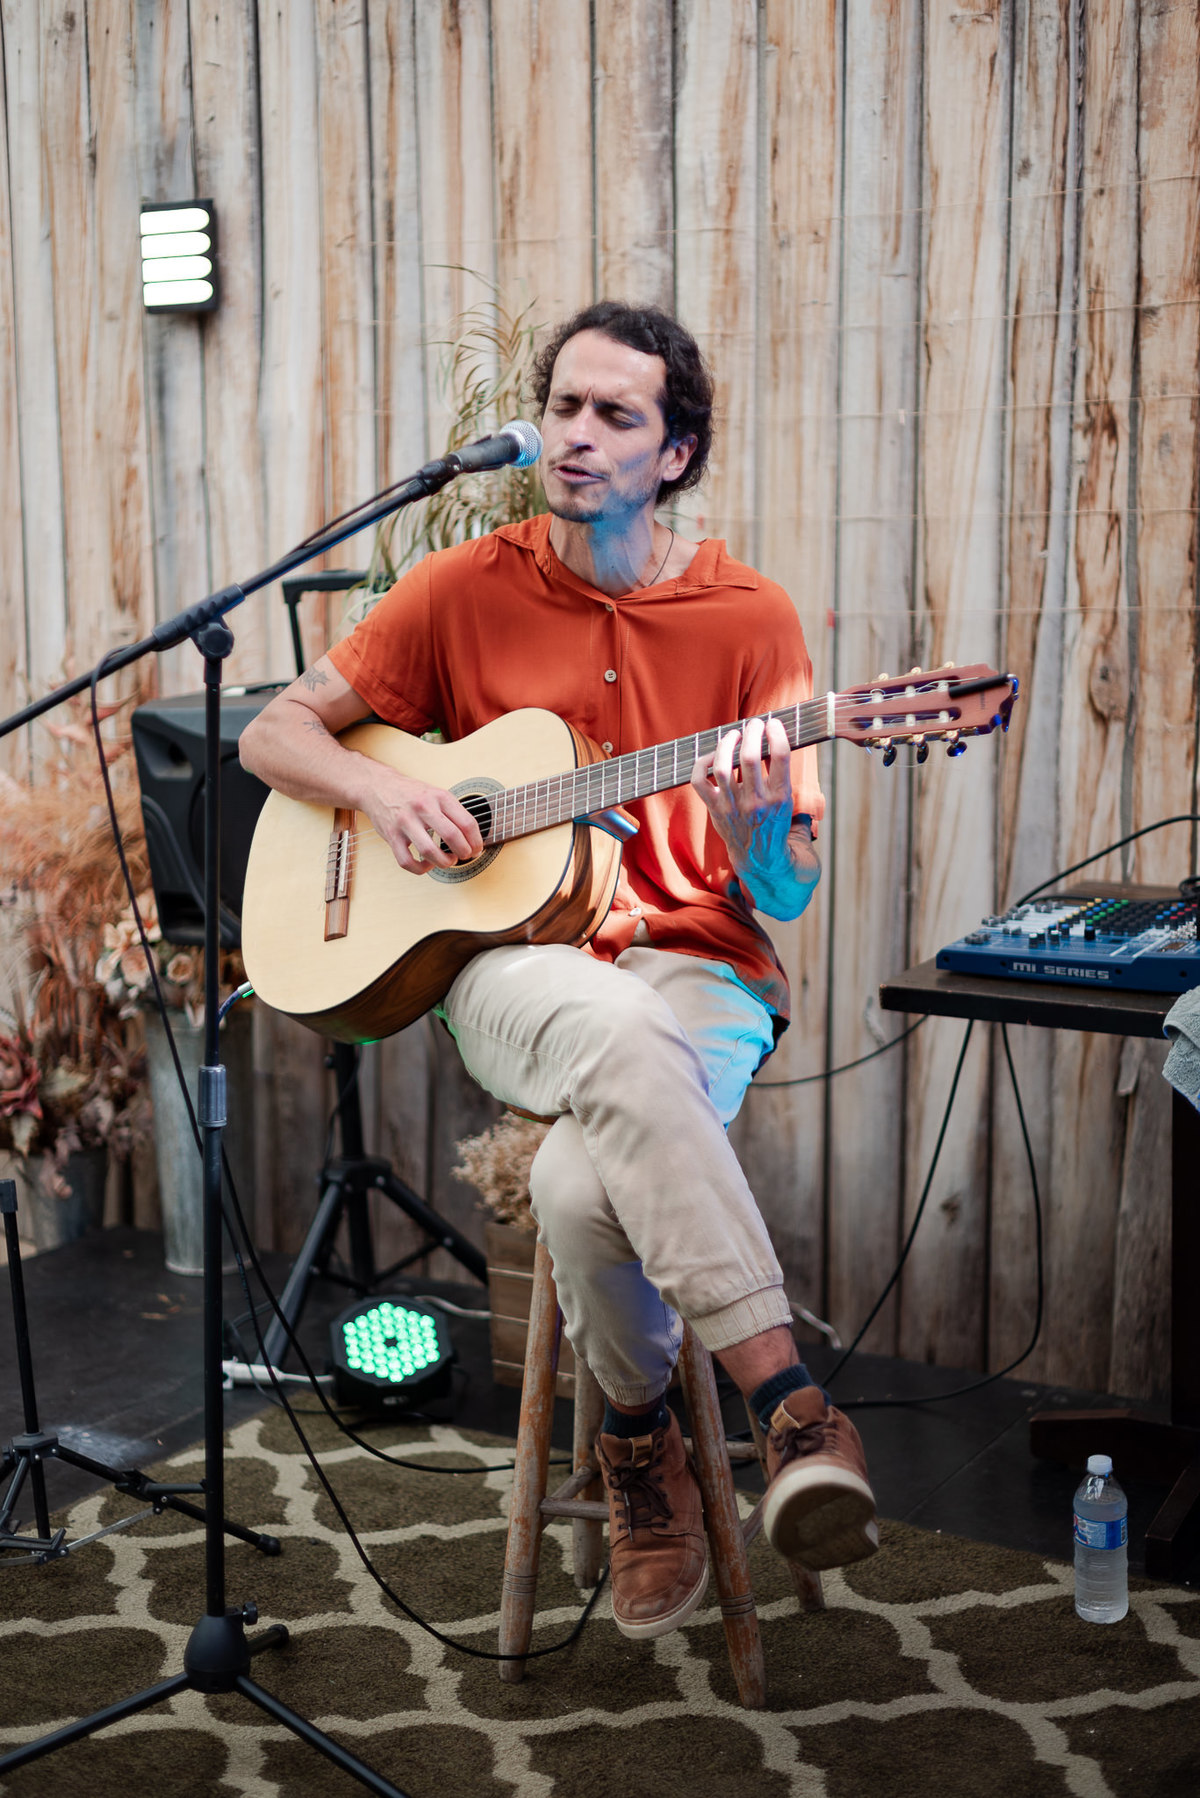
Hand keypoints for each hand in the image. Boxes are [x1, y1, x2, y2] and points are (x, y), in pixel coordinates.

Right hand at [365, 770, 483, 875]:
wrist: (377, 786)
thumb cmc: (410, 793)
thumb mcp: (436, 793)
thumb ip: (453, 812)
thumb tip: (473, 838)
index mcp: (439, 796)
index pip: (467, 822)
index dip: (477, 841)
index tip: (477, 848)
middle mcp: (422, 807)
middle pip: (451, 836)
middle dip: (464, 852)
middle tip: (465, 855)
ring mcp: (405, 822)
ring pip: (429, 851)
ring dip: (444, 862)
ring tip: (448, 860)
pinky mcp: (391, 835)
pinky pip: (406, 861)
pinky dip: (420, 869)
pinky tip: (427, 864)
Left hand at [691, 716, 794, 873]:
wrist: (760, 859)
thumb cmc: (775, 824)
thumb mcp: (789, 801)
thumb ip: (782, 774)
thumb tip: (776, 740)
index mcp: (780, 797)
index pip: (780, 755)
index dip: (777, 733)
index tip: (774, 723)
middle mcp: (756, 802)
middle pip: (750, 756)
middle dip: (752, 732)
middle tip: (754, 724)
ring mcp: (733, 806)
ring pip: (723, 766)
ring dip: (727, 743)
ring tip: (734, 734)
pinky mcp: (716, 809)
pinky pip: (700, 781)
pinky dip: (702, 763)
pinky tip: (713, 755)